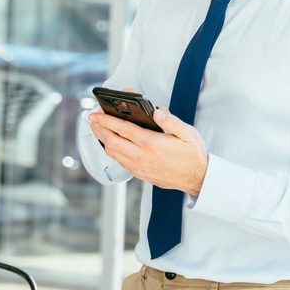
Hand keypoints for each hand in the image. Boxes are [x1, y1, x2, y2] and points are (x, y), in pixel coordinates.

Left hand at [89, 103, 208, 195]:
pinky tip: (111, 142)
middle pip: (111, 141)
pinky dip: (111, 149)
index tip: (96, 113)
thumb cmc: (193, 155)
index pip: (122, 129)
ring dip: (102, 139)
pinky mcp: (139, 173)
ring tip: (98, 128)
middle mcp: (142, 157)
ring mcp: (139, 167)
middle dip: (99, 128)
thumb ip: (171, 121)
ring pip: (112, 152)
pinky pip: (119, 161)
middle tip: (92, 118)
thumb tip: (157, 110)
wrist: (197, 178)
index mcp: (152, 144)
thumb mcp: (187, 133)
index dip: (106, 120)